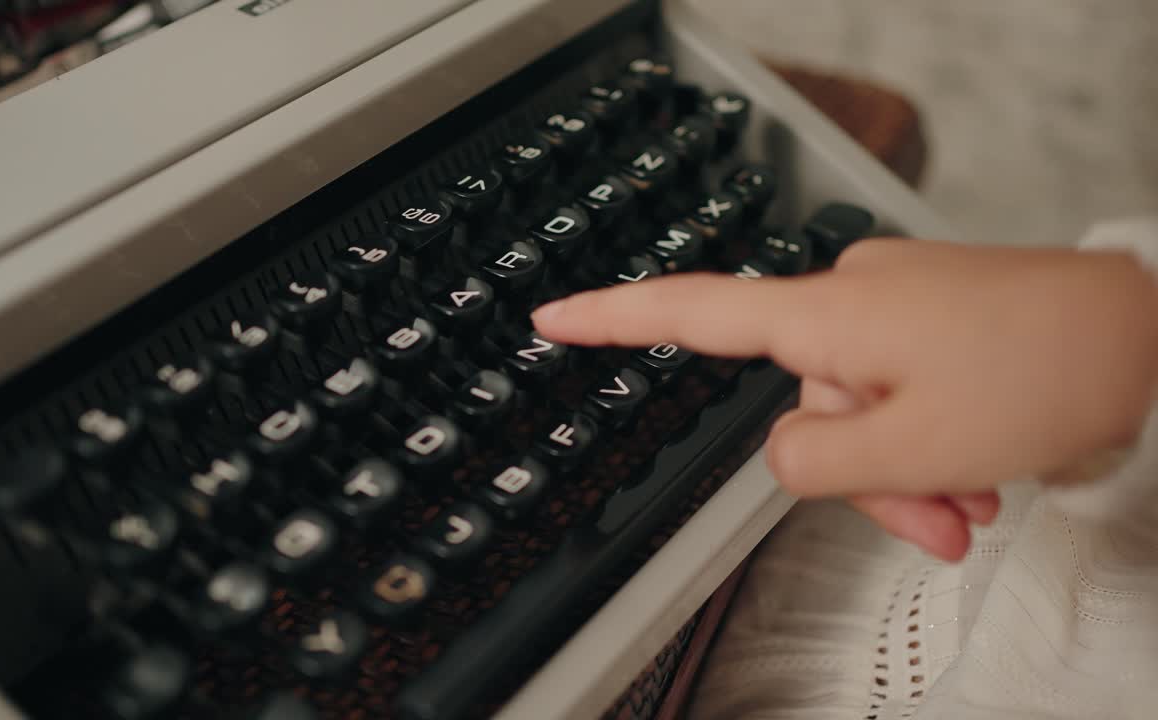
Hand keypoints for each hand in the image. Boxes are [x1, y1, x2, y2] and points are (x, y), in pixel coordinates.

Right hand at [531, 238, 1157, 559]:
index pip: (688, 312)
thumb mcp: (909, 448)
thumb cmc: (1042, 373)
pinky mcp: (932, 313)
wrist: (1147, 335)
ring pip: (861, 409)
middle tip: (935, 519)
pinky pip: (901, 388)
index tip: (552, 316)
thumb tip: (780, 453)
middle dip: (865, 475)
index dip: (610, 320)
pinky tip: (980, 470)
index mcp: (824, 318)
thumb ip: (810, 463)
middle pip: (805, 406)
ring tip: (972, 503)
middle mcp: (849, 299)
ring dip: (909, 469)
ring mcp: (894, 303)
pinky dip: (929, 439)